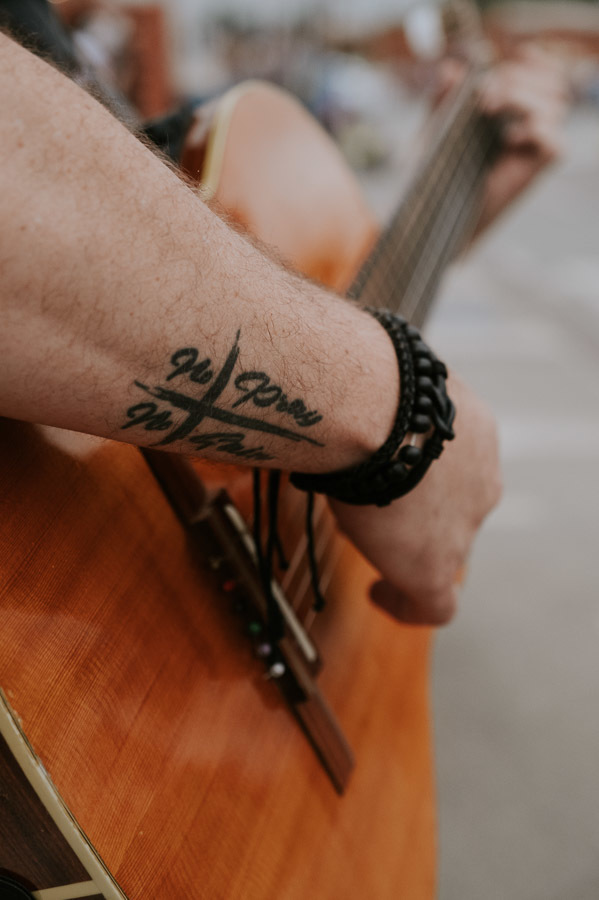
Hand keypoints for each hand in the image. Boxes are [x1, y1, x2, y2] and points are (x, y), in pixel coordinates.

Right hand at [329, 372, 500, 625]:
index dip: (432, 481)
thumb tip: (344, 411)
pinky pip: (435, 604)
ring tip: (374, 553)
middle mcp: (482, 483)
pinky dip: (408, 605)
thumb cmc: (373, 390)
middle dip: (422, 514)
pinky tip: (381, 596)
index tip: (405, 490)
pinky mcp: (437, 568)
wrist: (380, 415)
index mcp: (475, 435)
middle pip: (455, 510)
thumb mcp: (390, 393)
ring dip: (414, 550)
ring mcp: (464, 528)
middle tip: (379, 515)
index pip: (458, 468)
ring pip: (446, 549)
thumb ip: (386, 411)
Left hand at [435, 44, 567, 235]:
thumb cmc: (431, 172)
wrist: (430, 212)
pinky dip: (535, 131)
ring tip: (487, 111)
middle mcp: (528, 127)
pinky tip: (508, 138)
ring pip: (556, 107)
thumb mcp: (432, 128)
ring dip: (522, 98)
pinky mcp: (534, 172)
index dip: (534, 61)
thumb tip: (452, 70)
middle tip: (484, 96)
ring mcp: (533, 150)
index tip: (510, 57)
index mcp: (512, 110)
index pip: (544, 73)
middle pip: (554, 84)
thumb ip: (442, 98)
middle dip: (518, 78)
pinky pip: (556, 144)